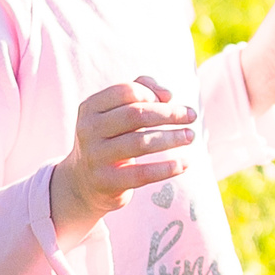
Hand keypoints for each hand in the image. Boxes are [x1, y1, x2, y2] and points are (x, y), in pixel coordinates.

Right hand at [51, 76, 196, 237]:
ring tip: (190, 136)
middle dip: (168, 113)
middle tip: (191, 116)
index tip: (170, 99)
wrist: (83, 182)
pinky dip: (167, 168)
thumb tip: (167, 95)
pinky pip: (142, 173)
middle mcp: (89, 130)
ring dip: (171, 138)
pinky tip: (185, 163)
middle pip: (136, 115)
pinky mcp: (106, 181)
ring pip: (140, 143)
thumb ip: (140, 92)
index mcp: (90, 108)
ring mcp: (95, 156)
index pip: (126, 91)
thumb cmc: (110, 139)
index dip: (151, 93)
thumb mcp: (116, 113)